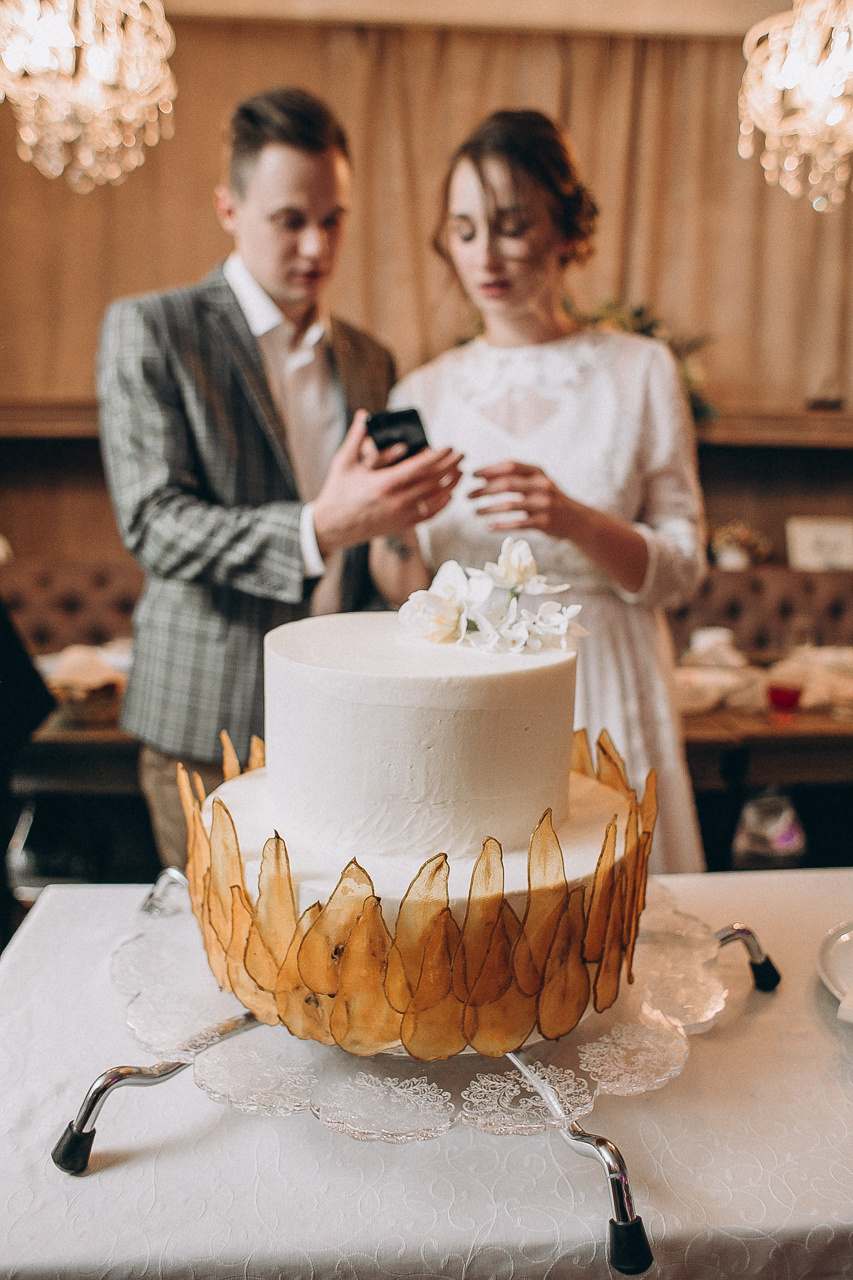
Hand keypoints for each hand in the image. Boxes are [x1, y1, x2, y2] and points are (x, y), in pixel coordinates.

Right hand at [313, 410, 462, 556]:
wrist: (332, 525)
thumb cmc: (338, 492)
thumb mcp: (343, 462)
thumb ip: (356, 437)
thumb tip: (362, 415)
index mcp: (384, 483)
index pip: (420, 467)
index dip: (439, 457)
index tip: (450, 447)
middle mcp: (397, 500)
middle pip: (433, 482)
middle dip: (450, 467)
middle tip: (462, 455)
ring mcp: (401, 515)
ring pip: (435, 500)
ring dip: (451, 485)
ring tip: (460, 472)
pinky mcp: (402, 525)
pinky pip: (429, 515)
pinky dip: (442, 505)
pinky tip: (449, 495)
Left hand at [469, 461, 573, 538]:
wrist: (576, 520)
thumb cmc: (549, 499)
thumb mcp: (536, 482)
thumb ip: (515, 477)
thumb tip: (483, 476)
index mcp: (538, 472)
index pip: (509, 465)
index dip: (488, 469)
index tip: (471, 475)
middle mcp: (542, 485)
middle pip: (506, 484)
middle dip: (483, 490)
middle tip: (468, 496)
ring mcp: (544, 504)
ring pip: (509, 505)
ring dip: (488, 509)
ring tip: (475, 512)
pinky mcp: (544, 522)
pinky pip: (517, 524)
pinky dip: (501, 525)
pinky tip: (488, 527)